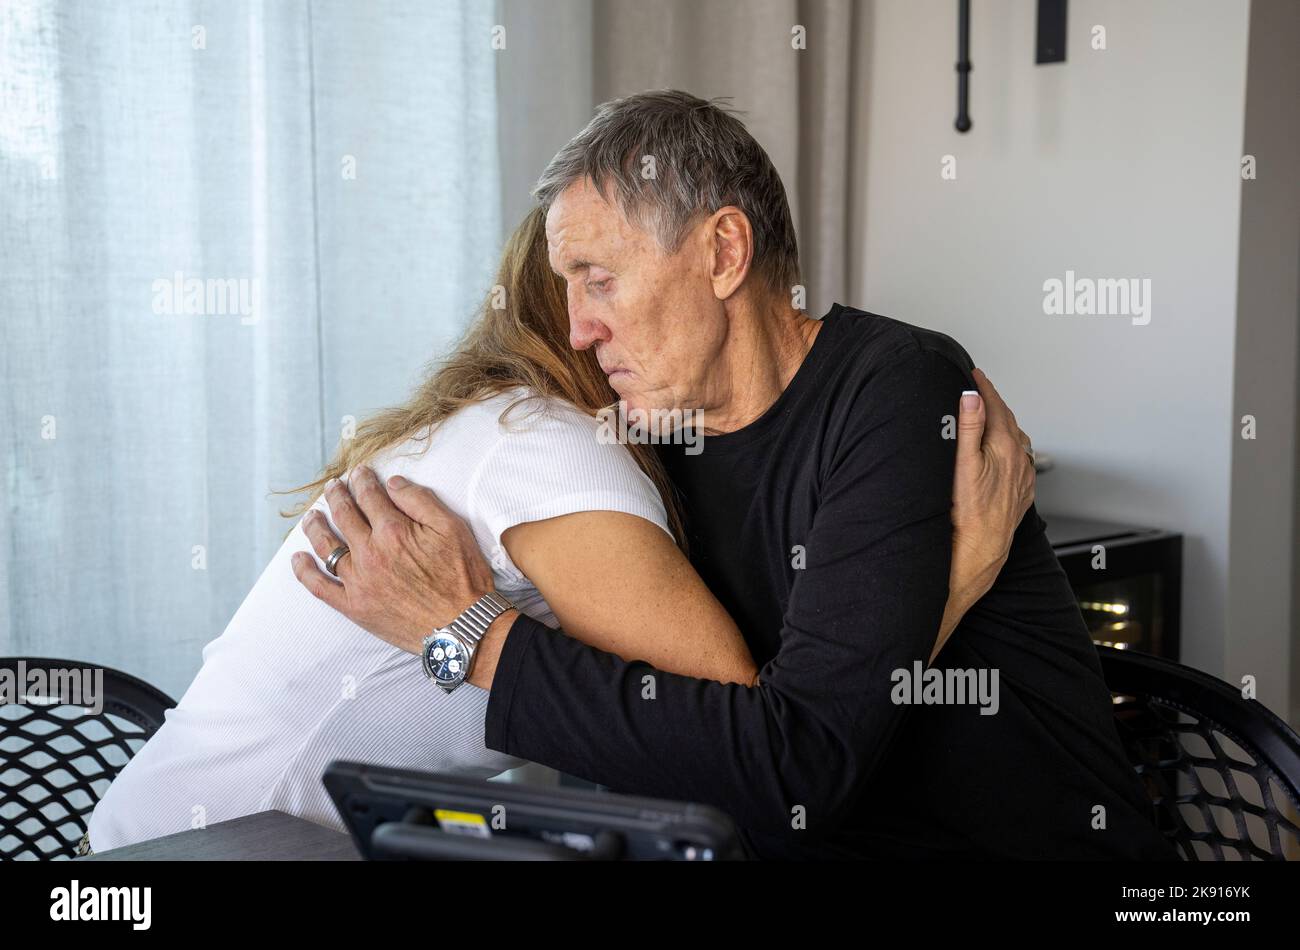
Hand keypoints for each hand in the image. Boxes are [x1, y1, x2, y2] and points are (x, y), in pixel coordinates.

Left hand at [291, 466, 500, 656]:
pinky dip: (305, 572)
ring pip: (327, 546)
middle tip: (332, 487)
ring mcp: (359, 580)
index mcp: (393, 530)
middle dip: (336, 496)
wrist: (462, 626)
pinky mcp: (354, 606)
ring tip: (311, 516)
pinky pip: (320, 587)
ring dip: (316, 526)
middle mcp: (370, 553)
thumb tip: (393, 483)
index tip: (359, 473)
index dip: (362, 480)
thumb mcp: (452, 529)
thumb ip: (420, 501)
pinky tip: (298, 559)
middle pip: (344, 515)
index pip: (370, 496)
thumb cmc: (462, 578)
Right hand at [931, 369, 1034, 660]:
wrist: (980, 552)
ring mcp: (1022, 477)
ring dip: (1005, 423)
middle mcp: (1018, 460)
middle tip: (980, 389)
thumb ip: (969, 428)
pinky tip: (1005, 452)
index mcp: (1003, 448)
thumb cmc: (968, 514)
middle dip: (994, 402)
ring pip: (1017, 440)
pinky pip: (1021, 459)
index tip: (975, 374)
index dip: (984, 387)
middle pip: (1008, 421)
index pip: (995, 407)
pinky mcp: (1020, 492)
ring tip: (992, 415)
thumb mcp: (962, 466)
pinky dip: (1012, 446)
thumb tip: (972, 397)